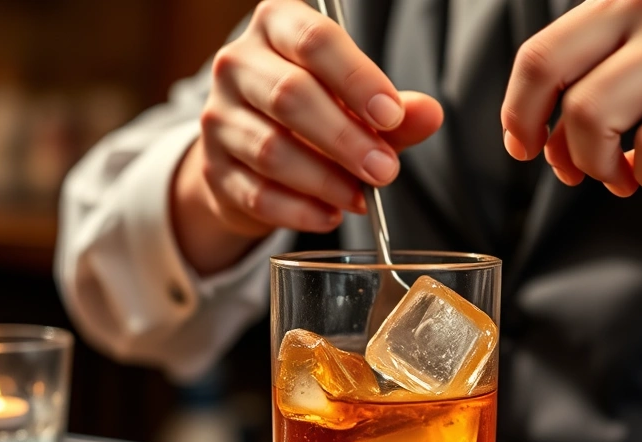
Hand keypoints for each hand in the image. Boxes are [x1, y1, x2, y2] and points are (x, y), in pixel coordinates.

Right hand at [174, 0, 442, 273]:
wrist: (254, 154)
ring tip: (360, 198)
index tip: (390, 117)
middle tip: (385, 170)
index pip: (315, 40)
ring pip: (270, 149)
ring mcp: (218, 116)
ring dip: (324, 180)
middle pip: (290, 95)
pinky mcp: (212, 168)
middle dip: (345, 139)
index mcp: (277, 25)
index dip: (356, 79)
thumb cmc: (316, 113)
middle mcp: (237, 63)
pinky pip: (256, 193)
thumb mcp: (360, 104)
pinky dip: (299, 211)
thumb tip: (428, 114)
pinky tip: (329, 215)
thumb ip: (395, 110)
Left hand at [501, 0, 641, 197]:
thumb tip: (548, 137)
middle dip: (552, 143)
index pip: (541, 55)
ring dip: (600, 167)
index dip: (519, 109)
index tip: (524, 143)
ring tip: (625, 178)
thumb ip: (604, 73)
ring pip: (594, 117)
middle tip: (571, 171)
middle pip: (555, 84)